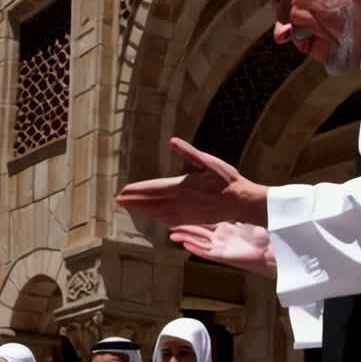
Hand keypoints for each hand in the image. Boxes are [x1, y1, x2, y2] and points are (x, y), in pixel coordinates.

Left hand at [116, 138, 268, 226]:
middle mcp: (179, 202)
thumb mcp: (209, 162)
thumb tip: (172, 141)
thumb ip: (189, 153)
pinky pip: (169, 220)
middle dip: (134, 201)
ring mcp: (185, 213)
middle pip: (151, 202)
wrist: (241, 202)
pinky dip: (158, 218)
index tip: (122, 191)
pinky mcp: (192, 220)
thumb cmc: (227, 179)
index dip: (136, 191)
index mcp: (181, 186)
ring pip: (158, 212)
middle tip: (118, 200)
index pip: (152, 189)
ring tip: (130, 207)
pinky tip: (154, 217)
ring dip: (143, 210)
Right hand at [169, 222, 276, 277]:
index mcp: (225, 230)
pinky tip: (184, 244)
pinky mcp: (222, 256)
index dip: (192, 220)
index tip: (182, 213)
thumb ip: (235, 212)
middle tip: (171, 223)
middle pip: (197, 233)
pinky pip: (205, 252)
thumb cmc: (262, 236)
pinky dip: (194, 248)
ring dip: (185, 239)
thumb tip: (232, 197)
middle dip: (183, 228)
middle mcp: (220, 239)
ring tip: (171, 234)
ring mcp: (220, 248)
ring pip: (198, 242)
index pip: (204, 223)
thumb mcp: (246, 220)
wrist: (271, 251)